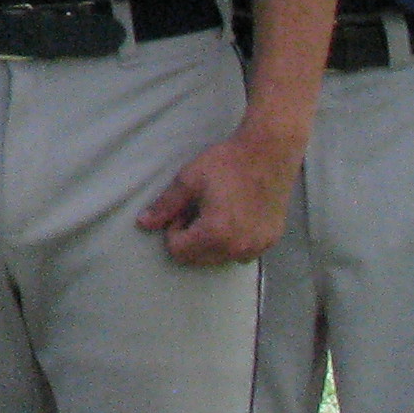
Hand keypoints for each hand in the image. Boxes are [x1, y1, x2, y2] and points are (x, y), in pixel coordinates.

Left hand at [138, 124, 298, 265]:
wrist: (269, 153)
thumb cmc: (226, 163)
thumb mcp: (188, 181)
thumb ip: (165, 206)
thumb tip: (143, 224)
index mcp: (216, 235)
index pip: (179, 251)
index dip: (174, 230)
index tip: (185, 208)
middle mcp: (239, 248)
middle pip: (199, 259)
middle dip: (191, 239)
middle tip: (199, 209)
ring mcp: (258, 247)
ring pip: (220, 258)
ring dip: (211, 243)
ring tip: (217, 212)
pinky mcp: (271, 241)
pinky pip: (242, 253)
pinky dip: (233, 242)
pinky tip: (236, 216)